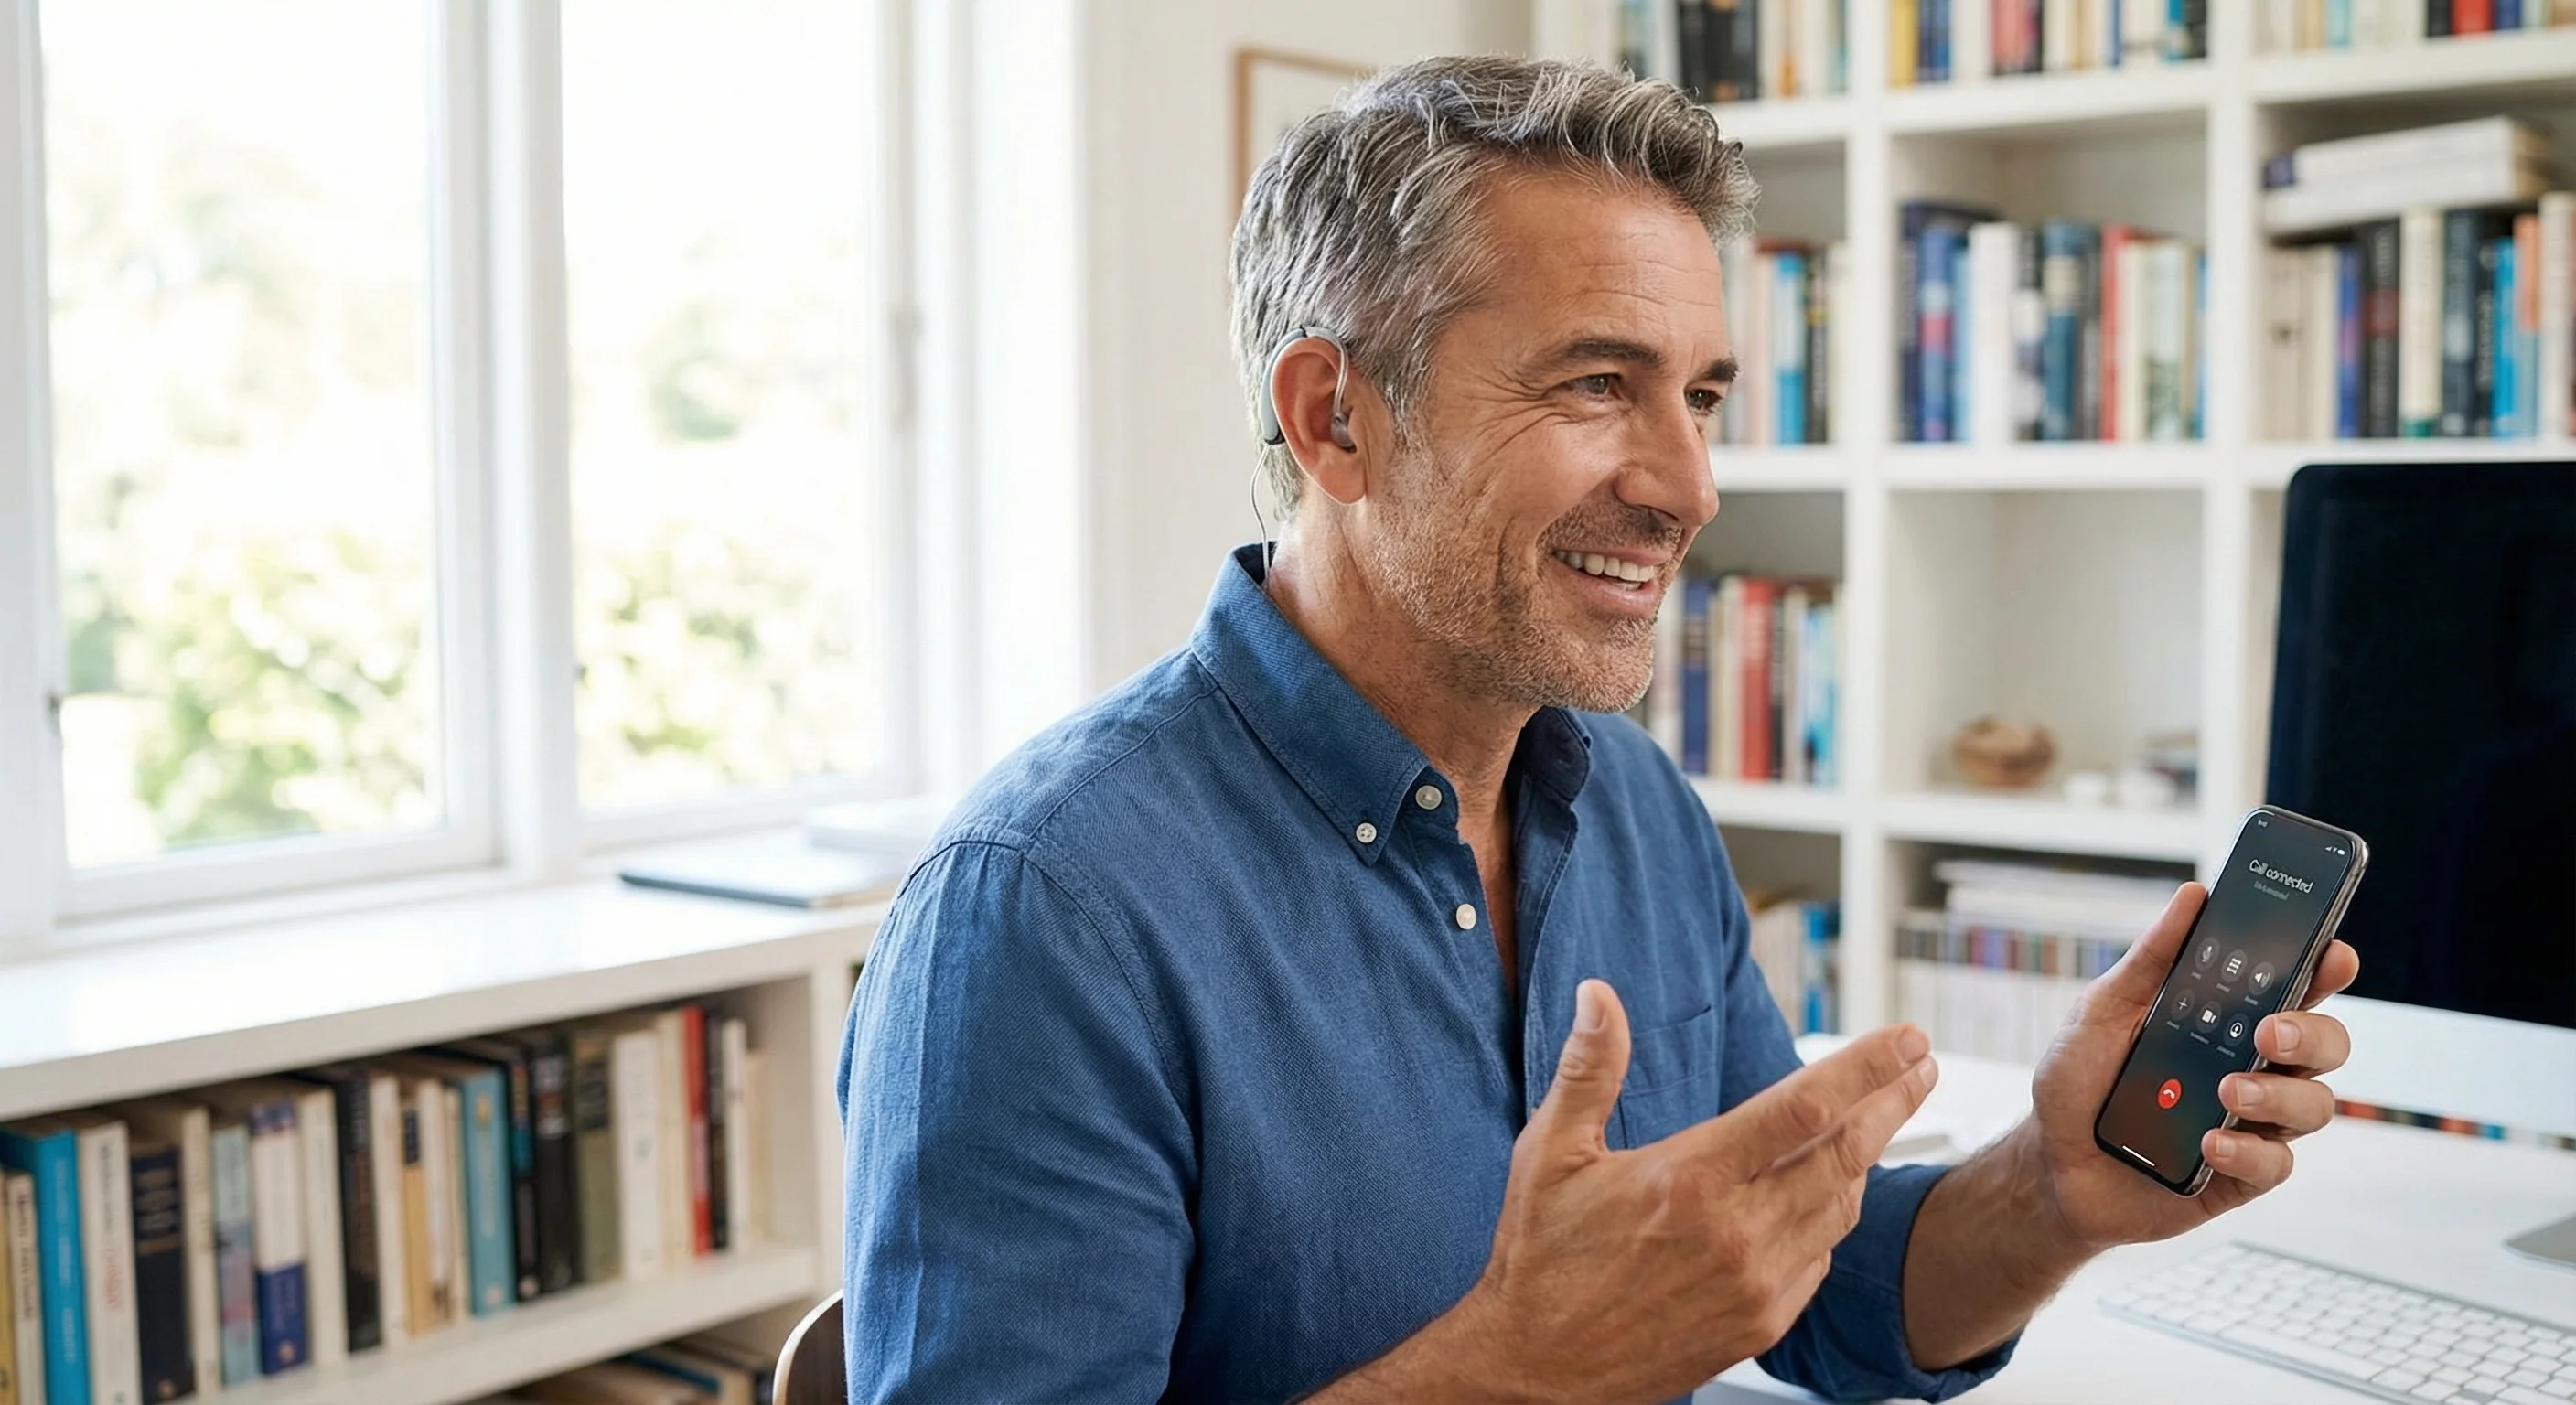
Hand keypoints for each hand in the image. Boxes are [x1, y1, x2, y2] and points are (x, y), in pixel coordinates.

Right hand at [1457, 980, 1940, 1403]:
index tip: (1906, 1039)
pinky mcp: (1760, 1324)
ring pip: (1840, 1207)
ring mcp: (1755, 1284)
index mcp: (1689, 1179)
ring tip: (1880, 1119)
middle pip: (1845, 1153)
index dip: (1866, 1067)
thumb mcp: (1549, 1154)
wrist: (1537, 1368)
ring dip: (1867, 1157)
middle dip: (1893, 1101)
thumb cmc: (1539, 1261)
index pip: (1804, 1107)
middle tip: (1920, 1065)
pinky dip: (1831, 1217)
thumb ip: (1588, 1070)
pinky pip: (1820, 1259)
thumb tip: (1599, 996)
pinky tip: (1824, 1195)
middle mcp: (1734, 1233)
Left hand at [2022, 882, 2359, 1250]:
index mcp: (2227, 1020)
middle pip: (2326, 1043)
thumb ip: (2151, 961)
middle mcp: (2252, 1066)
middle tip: (2271, 1030)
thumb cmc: (2079, 1083)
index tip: (2333, 956)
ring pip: (2314, 1104)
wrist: (2051, 1165)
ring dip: (2277, 1094)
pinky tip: (2211, 1144)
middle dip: (2312, 1033)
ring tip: (2226, 1091)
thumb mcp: (2102, 1012)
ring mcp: (2252, 1122)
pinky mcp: (2241, 1174)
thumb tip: (2194, 896)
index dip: (2325, 968)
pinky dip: (2247, 1152)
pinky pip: (2276, 1163)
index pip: (2295, 987)